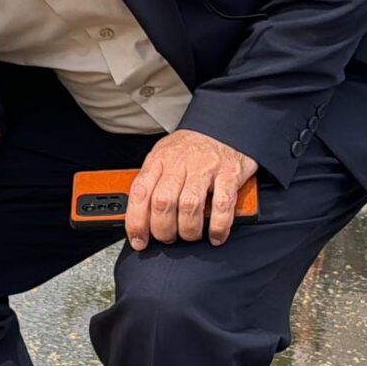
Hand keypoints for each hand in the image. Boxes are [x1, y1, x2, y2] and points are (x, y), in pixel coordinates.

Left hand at [127, 129, 258, 249]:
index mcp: (159, 160)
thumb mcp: (164, 156)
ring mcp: (205, 168)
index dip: (136, 222)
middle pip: (163, 203)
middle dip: (163, 230)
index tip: (139, 240)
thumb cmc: (191, 147)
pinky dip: (218, 226)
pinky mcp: (229, 173)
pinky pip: (222, 205)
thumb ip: (153, 182)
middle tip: (168, 238)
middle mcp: (180, 163)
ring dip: (188, 230)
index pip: (140, 193)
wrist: (225, 125)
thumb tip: (139, 217)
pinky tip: (216, 236)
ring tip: (190, 236)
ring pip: (189, 206)